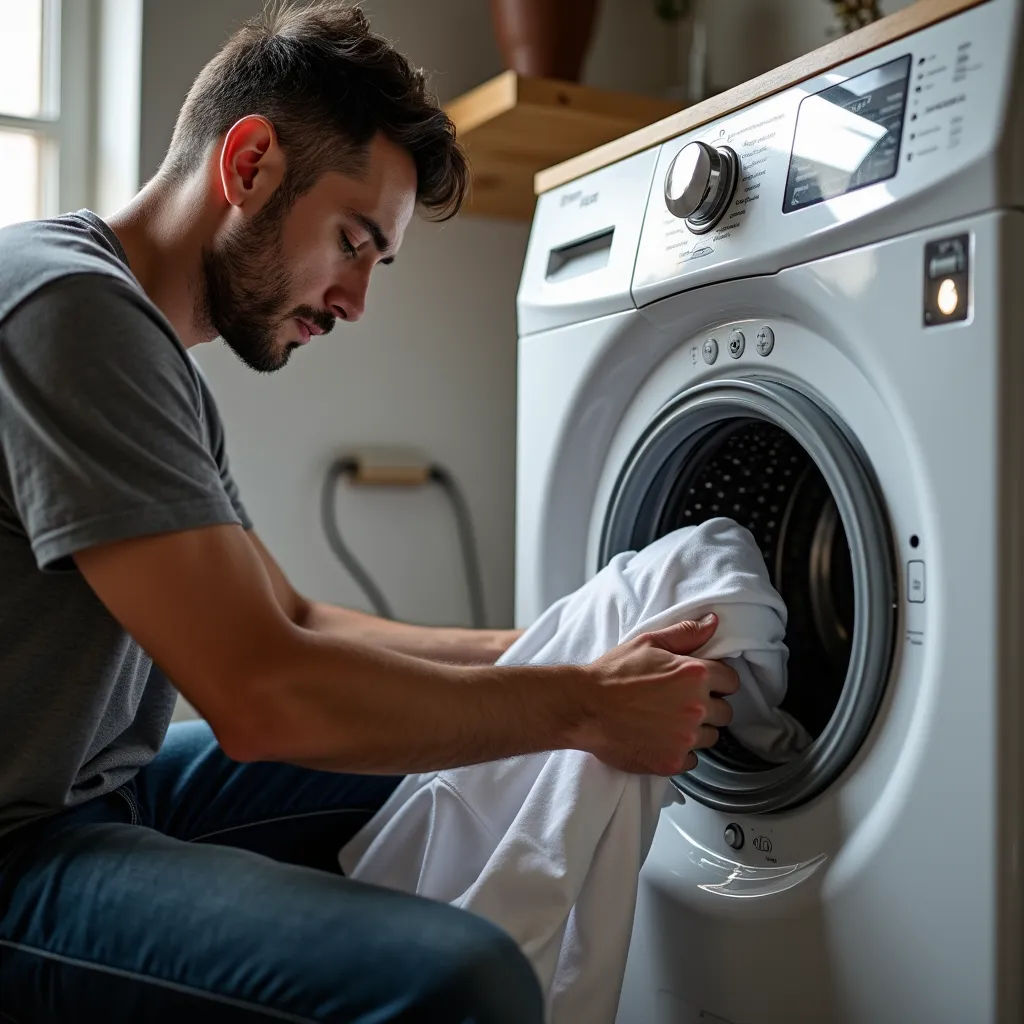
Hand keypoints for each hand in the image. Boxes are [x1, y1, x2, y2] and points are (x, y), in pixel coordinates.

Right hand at [572, 614, 738, 775]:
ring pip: (711, 738)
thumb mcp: (648, 643)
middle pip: (725, 712)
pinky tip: (661, 739)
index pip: (731, 681)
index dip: (717, 681)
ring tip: (668, 721)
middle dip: (708, 707)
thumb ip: (685, 633)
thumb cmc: (613, 674)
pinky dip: (681, 752)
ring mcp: (685, 738)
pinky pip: (693, 760)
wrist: (585, 708)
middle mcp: (696, 707)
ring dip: (696, 730)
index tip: (701, 684)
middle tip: (680, 703)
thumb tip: (712, 623)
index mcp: (695, 675)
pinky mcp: (673, 761)